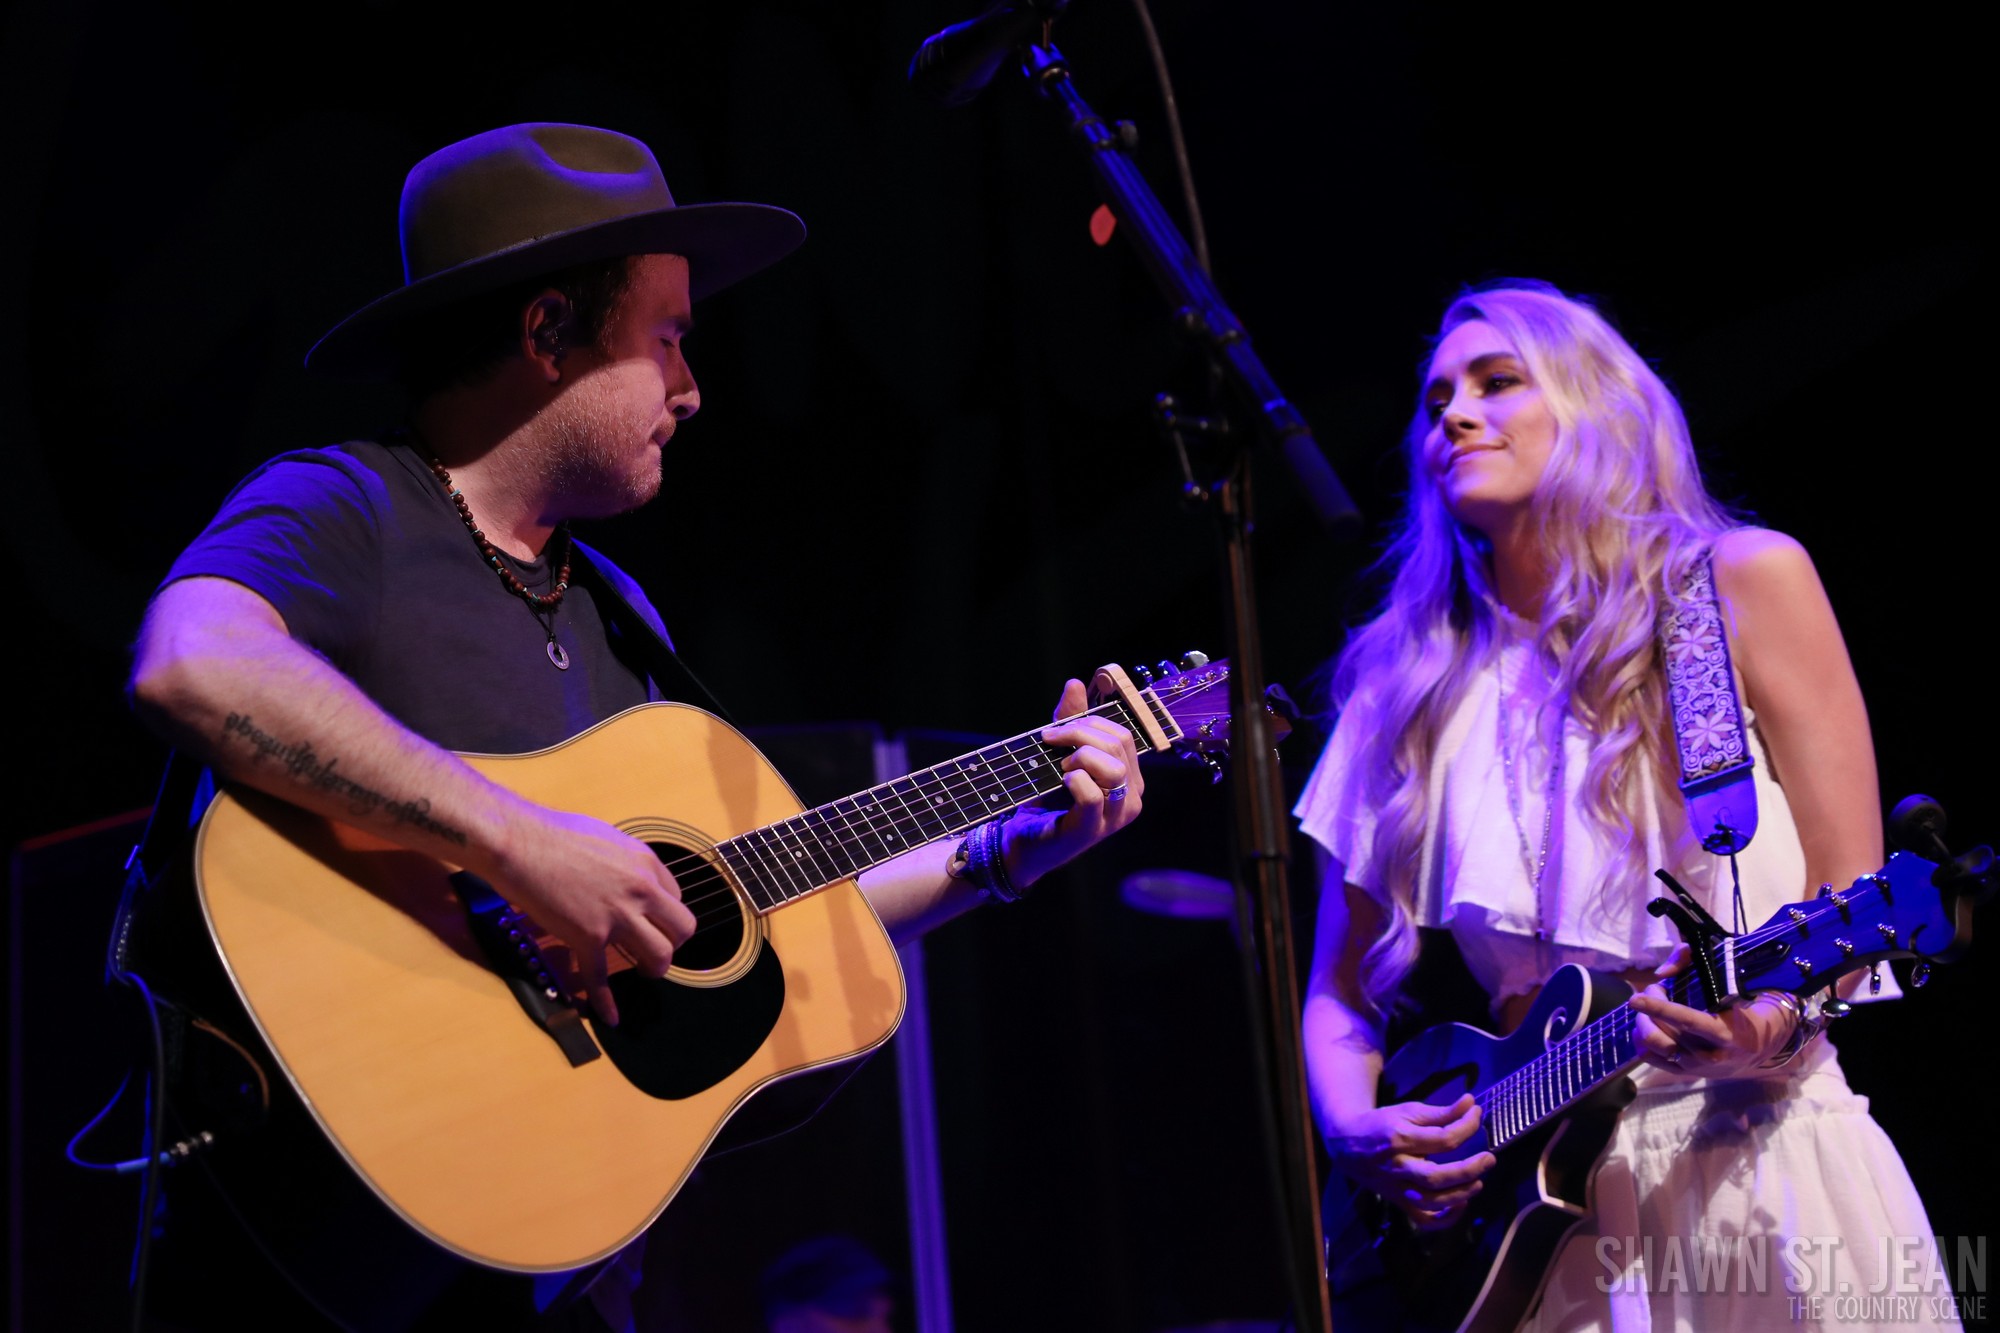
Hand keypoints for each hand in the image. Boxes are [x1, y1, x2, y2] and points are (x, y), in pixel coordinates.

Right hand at [488, 803, 695, 1026]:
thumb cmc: (554, 834)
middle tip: (656, 947)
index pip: (677, 899)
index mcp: (646, 864)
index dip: (666, 915)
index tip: (654, 922)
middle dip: (673, 943)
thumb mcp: (607, 837)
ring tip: (642, 970)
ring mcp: (616, 916)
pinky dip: (607, 1003)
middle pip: (682, 929)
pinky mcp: (587, 937)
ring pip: (659, 956)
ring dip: (653, 969)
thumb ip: (626, 861)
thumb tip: (627, 876)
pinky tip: (611, 1016)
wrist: (519, 842)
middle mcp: (640, 891)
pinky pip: (602, 979)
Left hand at [1002, 679, 1143, 887]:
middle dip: (1080, 733)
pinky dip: (1073, 781)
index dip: (1090, 723)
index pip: (1124, 736)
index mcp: (1130, 779)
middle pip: (1118, 746)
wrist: (1022, 842)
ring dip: (1079, 757)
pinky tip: (1061, 781)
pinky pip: (1091, 795)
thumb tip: (1075, 683)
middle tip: (1050, 741)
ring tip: (1059, 766)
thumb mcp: (1059, 754)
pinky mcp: (1091, 831)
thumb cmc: (1046, 800)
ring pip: (1112, 769)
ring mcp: (1114, 818)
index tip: (1055, 729)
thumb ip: (1070, 721)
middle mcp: (1131, 799)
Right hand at [1325, 1094, 1494, 1230]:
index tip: (1477, 1115)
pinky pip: (1423, 1220)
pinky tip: (1460, 1205)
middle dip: (1468, 1170)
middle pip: (1436, 1177)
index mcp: (1400, 1138)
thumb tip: (1471, 1104)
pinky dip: (1444, 1219)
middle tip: (1489, 1159)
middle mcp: (1398, 1167)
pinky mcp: (1399, 1201)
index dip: (1467, 1127)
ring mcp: (1397, 1188)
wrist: (1347, 1143)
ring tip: (1478, 1182)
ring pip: (1431, 1201)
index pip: (1442, 1139)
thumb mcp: (1407, 1111)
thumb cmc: (1381, 1124)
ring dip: (1460, 1194)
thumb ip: (1441, 1112)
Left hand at [1629, 944, 1794, 1078]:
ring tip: (1651, 1007)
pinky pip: (1650, 1057)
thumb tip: (1662, 972)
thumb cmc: (1739, 1008)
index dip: (1659, 1008)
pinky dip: (1642, 1037)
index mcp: (1724, 1032)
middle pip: (1662, 1031)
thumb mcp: (1728, 984)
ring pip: (1652, 1044)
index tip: (1635, 999)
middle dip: (1650, 1006)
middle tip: (1656, 990)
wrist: (1757, 1048)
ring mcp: (1696, 1068)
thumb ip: (1693, 964)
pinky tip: (1648, 1024)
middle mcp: (1709, 1054)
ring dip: (1644, 1021)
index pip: (1687, 1021)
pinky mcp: (1684, 1074)